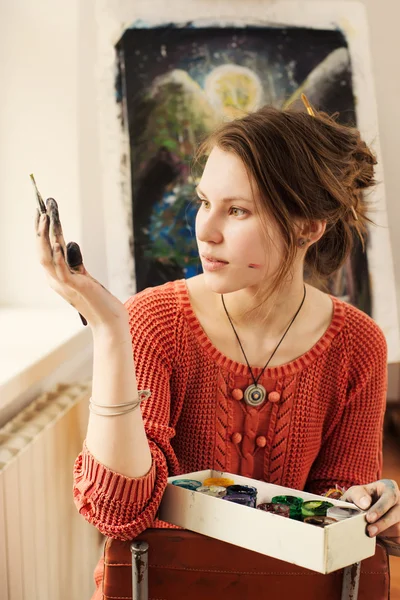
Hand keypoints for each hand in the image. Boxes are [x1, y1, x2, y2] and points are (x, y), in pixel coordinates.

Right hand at [35, 197, 128, 330]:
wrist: (110, 322)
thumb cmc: (99, 301)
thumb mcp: (84, 278)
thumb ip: (75, 264)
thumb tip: (68, 244)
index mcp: (56, 278)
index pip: (44, 251)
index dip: (40, 232)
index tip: (40, 213)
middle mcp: (55, 281)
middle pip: (40, 251)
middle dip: (39, 229)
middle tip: (41, 208)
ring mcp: (63, 285)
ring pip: (46, 258)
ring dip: (44, 237)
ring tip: (47, 218)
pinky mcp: (75, 288)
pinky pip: (62, 270)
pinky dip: (58, 256)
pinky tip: (59, 242)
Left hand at [342, 479, 399, 552]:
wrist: (364, 512)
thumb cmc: (361, 499)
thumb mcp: (355, 492)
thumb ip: (357, 495)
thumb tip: (365, 504)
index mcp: (389, 488)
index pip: (390, 496)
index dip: (380, 509)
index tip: (368, 518)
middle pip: (396, 514)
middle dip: (382, 524)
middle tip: (369, 531)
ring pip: (398, 528)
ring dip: (383, 532)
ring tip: (370, 532)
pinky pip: (398, 538)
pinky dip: (388, 539)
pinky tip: (379, 536)